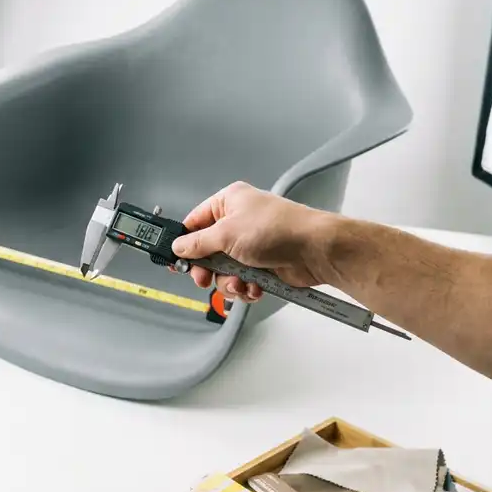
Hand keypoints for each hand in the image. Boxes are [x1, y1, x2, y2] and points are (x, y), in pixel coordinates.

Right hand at [170, 182, 333, 301]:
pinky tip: (254, 287)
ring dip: (228, 282)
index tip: (176, 261)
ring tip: (240, 284)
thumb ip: (198, 243)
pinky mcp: (262, 265)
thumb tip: (178, 246)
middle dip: (207, 269)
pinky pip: (241, 281)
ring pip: (224, 271)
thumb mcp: (227, 234)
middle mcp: (238, 222)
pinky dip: (245, 288)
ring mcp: (250, 245)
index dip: (185, 243)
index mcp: (228, 203)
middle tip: (204, 279)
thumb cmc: (277, 229)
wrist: (315, 250)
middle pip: (207, 251)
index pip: (195, 222)